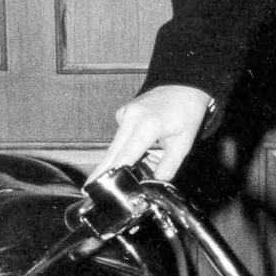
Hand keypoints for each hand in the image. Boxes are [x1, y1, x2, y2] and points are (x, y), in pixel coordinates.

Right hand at [89, 84, 213, 183]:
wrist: (183, 86)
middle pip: (112, 152)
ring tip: (137, 167)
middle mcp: (131, 117)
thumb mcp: (184, 144)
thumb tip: (155, 182)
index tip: (98, 186)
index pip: (125, 155)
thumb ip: (168, 166)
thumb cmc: (186, 113)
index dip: (111, 173)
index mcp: (148, 125)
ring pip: (115, 145)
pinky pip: (121, 136)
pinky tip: (144, 146)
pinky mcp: (123, 113)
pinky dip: (126, 147)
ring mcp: (125, 113)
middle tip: (89, 189)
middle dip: (102, 171)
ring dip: (119, 160)